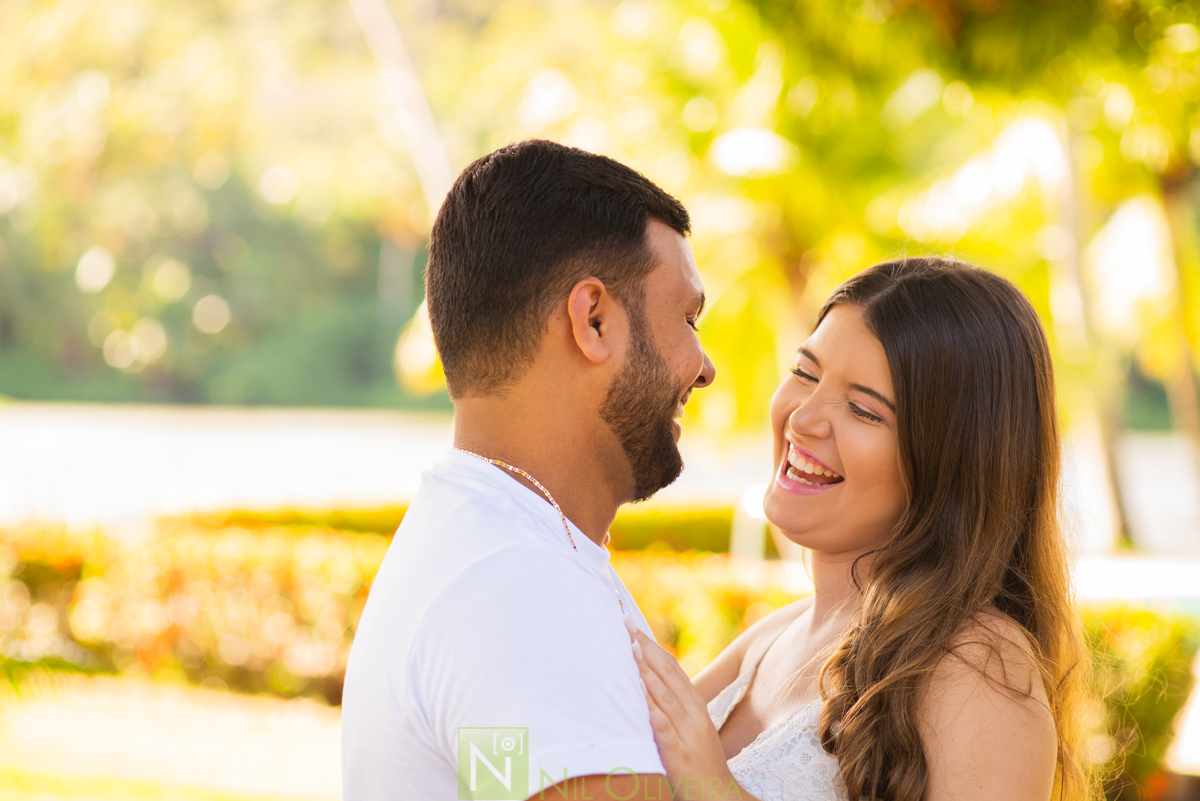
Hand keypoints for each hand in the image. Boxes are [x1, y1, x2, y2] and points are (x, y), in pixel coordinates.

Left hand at [625, 619, 747, 800]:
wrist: (718, 796)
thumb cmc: (700, 763)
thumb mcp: (691, 730)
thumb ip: (674, 709)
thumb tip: (647, 685)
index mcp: (696, 706)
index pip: (673, 668)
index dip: (653, 646)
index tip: (635, 627)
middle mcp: (694, 714)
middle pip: (668, 672)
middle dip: (646, 647)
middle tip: (626, 624)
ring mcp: (688, 732)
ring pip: (665, 693)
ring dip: (646, 667)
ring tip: (630, 646)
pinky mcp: (678, 751)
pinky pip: (662, 723)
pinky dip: (650, 703)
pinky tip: (639, 687)